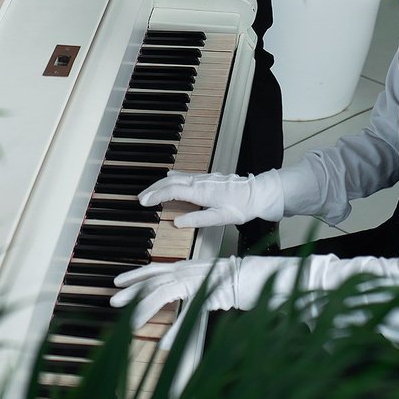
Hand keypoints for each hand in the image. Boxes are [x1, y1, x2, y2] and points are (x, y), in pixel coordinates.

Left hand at [111, 256, 301, 349]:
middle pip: (154, 278)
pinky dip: (176, 328)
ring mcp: (198, 279)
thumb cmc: (239, 281)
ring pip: (165, 291)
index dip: (135, 275)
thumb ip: (192, 290)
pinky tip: (166, 342)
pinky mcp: (210, 293)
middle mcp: (190, 269)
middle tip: (113, 299)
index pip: (156, 268)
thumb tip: (179, 297)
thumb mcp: (208, 286)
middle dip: (131, 289)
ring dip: (146, 307)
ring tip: (131, 322)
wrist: (263, 276)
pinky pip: (189, 313)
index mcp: (188, 267)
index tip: (118, 282)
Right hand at [138, 169, 284, 227]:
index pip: (172, 191)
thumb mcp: (220, 218)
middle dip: (153, 189)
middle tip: (140, 198)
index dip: (156, 196)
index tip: (143, 202)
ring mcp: (203, 178)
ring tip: (149, 192)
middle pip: (171, 182)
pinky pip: (184, 176)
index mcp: (201, 191)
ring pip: (176, 177)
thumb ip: (198, 219)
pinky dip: (172, 178)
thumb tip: (177, 222)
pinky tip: (169, 178)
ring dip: (161, 183)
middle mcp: (200, 181)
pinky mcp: (207, 178)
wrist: (258, 193)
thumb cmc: (241, 207)